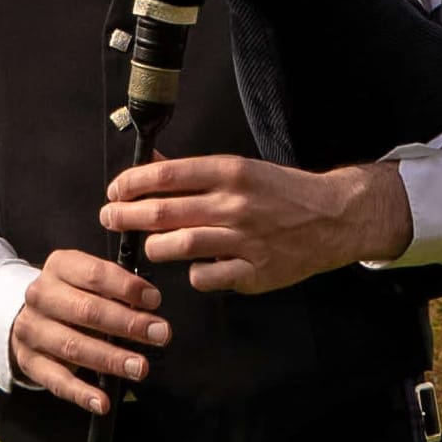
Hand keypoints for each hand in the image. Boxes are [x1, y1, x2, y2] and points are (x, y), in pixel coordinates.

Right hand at [7, 249, 171, 415]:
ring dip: (111, 359)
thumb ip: (115, 289)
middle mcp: (41, 296)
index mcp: (59, 267)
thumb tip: (148, 305)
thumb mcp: (87, 281)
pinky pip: (57, 380)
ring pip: (74, 346)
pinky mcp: (30, 361)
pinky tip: (102, 402)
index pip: (94, 274)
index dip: (126, 287)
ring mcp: (32, 329)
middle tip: (159, 334)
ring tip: (140, 367)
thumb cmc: (71, 298)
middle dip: (128, 324)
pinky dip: (81, 394)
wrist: (28, 316)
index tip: (154, 300)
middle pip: (87, 310)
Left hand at [102, 156, 411, 294]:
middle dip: (126, 216)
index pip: (166, 175)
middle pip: (163, 212)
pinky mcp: (255, 272)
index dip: (131, 183)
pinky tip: (194, 266)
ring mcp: (245, 240)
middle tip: (109, 217)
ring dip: (154, 246)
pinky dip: (193, 273)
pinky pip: (206, 277)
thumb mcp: (237, 169)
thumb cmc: (278, 191)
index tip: (115, 190)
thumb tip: (149, 164)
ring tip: (149, 245)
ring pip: (179, 245)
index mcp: (229, 172)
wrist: (332, 218)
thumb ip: (192, 171)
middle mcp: (235, 204)